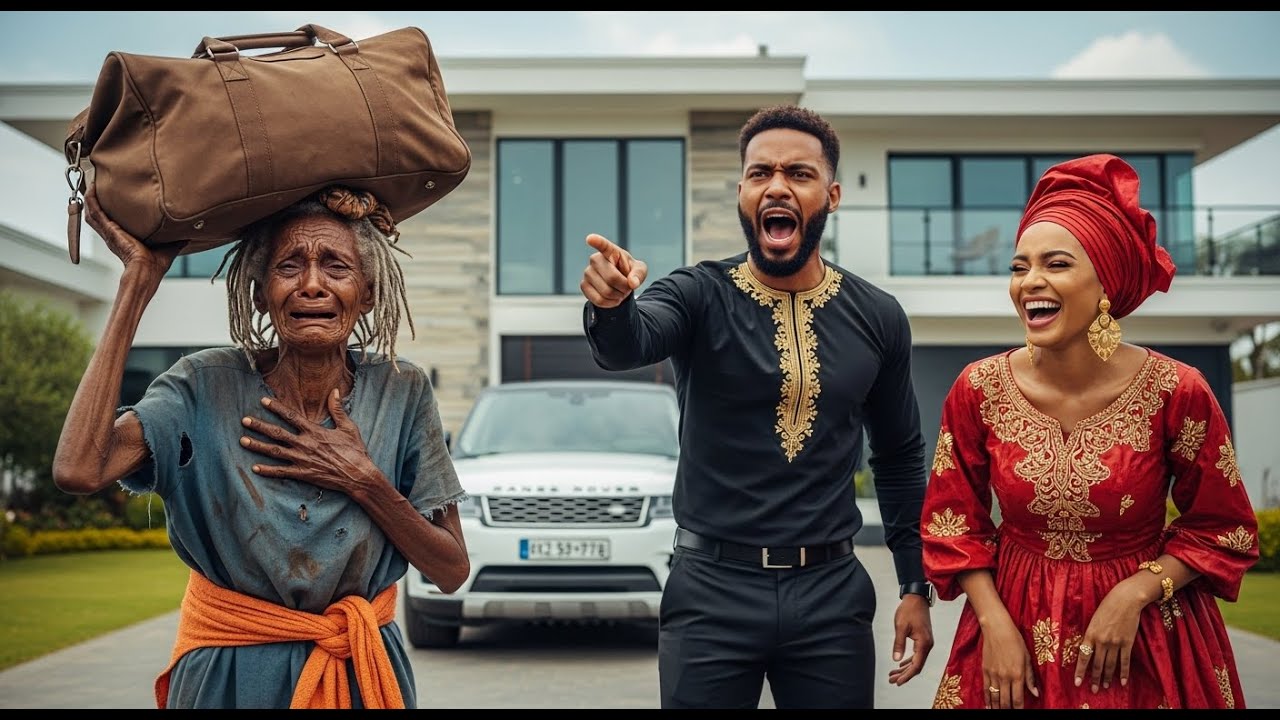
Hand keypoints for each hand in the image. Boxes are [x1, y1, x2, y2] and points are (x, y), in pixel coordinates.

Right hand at [83, 185, 184, 279]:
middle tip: (98, 182)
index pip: (114, 220)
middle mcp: (113, 234)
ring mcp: (108, 231)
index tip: (115, 195)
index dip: (111, 208)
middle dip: (97, 199)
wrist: (147, 270)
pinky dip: (91, 199)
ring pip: (93, 211)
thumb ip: (176, 239)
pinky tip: (92, 187)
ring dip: (91, 197)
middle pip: (99, 213)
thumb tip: (189, 234)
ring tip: (93, 180)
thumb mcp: (169, 247)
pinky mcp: (108, 229)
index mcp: (124, 237)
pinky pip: (94, 211)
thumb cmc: (155, 265)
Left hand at [239, 389, 380, 496]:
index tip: (263, 401)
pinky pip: (281, 472)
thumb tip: (335, 391)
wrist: (358, 475)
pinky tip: (255, 468)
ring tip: (243, 440)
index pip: (291, 416)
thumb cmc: (355, 451)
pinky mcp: (303, 474)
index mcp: (315, 431)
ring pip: (274, 451)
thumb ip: (338, 409)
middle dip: (259, 426)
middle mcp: (305, 444)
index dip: (276, 408)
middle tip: (244, 420)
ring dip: (257, 446)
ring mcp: (302, 460)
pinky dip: (267, 470)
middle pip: (277, 433)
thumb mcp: (348, 427)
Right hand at [580, 233, 646, 308]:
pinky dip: (610, 303)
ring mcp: (587, 272)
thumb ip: (639, 274)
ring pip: (606, 291)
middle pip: (612, 278)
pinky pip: (598, 300)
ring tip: (620, 291)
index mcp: (611, 251)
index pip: (603, 245)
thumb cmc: (629, 272)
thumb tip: (632, 283)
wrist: (619, 284)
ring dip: (618, 296)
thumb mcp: (639, 270)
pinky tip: (613, 298)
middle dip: (624, 287)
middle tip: (627, 287)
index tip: (590, 239)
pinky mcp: (583, 285)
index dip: (597, 242)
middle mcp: (596, 259)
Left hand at [887, 594, 933, 685]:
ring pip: (916, 661)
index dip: (907, 675)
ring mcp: (926, 642)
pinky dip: (909, 661)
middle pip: (917, 665)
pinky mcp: (923, 639)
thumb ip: (899, 644)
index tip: (898, 682)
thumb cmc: (909, 610)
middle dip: (904, 674)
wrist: (917, 599)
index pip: (916, 665)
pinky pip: (917, 655)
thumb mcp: (901, 627)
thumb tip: (896, 660)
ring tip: (893, 674)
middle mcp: (928, 645)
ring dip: (905, 668)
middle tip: (892, 680)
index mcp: (924, 643)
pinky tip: (900, 665)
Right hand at [979, 614, 1038, 708]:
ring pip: (995, 696)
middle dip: (1007, 709)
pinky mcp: (985, 670)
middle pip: (1005, 701)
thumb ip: (1030, 677)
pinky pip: (986, 688)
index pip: (1018, 699)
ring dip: (997, 707)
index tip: (1020, 711)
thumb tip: (1035, 693)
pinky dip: (987, 698)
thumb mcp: (1027, 658)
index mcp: (1017, 674)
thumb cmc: (1014, 639)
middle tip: (1009, 712)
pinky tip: (989, 705)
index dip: (1019, 709)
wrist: (996, 628)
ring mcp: (993, 674)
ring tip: (998, 711)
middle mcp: (1004, 676)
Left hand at [1075, 580, 1143, 693]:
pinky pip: (1125, 661)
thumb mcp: (1093, 620)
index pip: (1083, 657)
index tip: (1077, 682)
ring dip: (1107, 677)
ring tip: (1104, 687)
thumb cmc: (1107, 607)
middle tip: (1093, 690)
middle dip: (1094, 678)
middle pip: (1097, 664)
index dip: (1080, 671)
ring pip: (1110, 665)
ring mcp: (1115, 643)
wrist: (1125, 599)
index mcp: (1090, 634)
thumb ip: (1091, 634)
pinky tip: (1123, 682)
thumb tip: (1088, 648)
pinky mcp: (1127, 643)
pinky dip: (1124, 673)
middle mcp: (1102, 641)